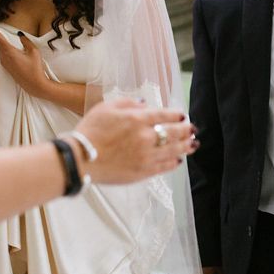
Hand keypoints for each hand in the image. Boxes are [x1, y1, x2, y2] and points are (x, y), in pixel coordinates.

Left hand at [0, 26, 49, 96]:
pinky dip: (8, 51)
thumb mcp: (33, 51)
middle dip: (0, 37)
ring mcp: (4, 63)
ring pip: (3, 49)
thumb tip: (20, 36)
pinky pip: (5, 55)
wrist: (34, 85)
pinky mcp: (7, 67)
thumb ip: (26, 41)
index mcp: (9, 51)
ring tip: (14, 43)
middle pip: (0, 43)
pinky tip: (16, 52)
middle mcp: (4, 57)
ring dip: (6, 45)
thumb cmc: (34, 69)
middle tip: (0, 31)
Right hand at [76, 97, 197, 183]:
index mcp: (137, 119)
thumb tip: (144, 104)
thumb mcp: (107, 107)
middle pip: (174, 133)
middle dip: (187, 130)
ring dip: (186, 146)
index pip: (165, 115)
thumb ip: (128, 102)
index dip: (177, 116)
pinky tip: (178, 159)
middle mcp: (145, 137)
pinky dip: (173, 162)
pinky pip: (164, 166)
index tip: (183, 116)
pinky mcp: (142, 172)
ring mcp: (145, 156)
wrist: (80, 159)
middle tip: (193, 129)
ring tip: (193, 144)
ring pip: (173, 150)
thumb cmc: (90, 132)